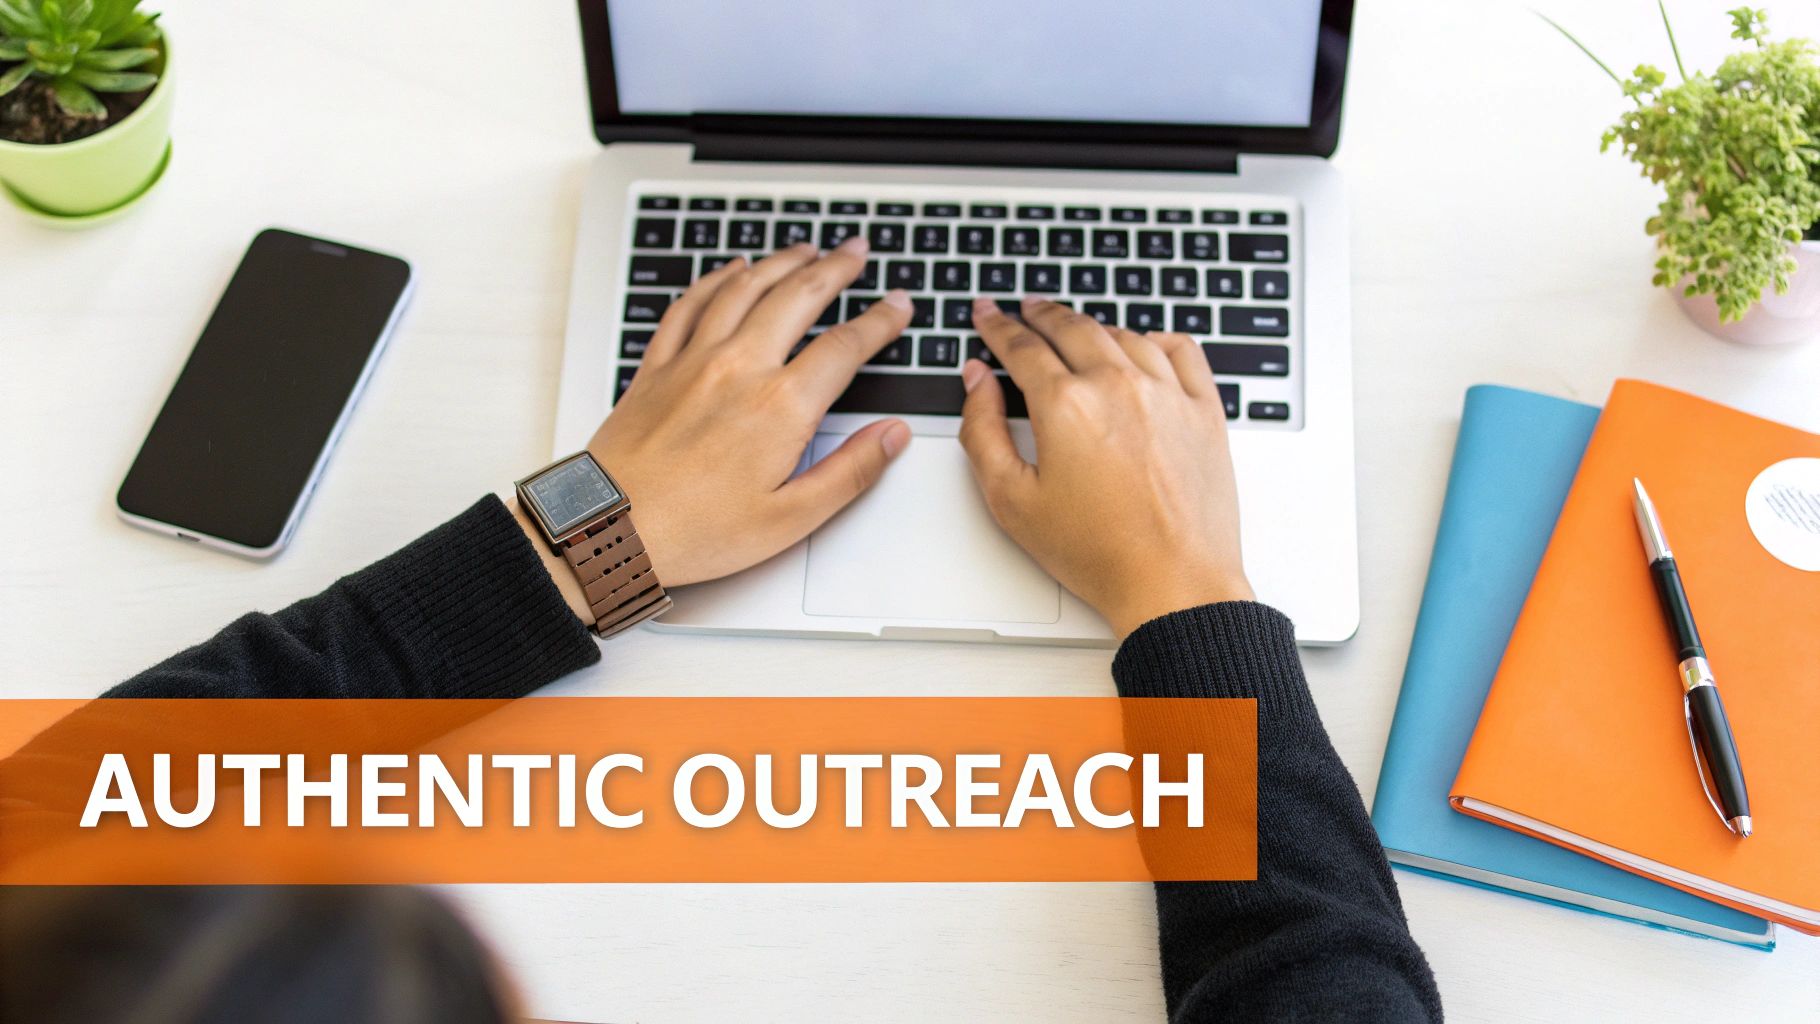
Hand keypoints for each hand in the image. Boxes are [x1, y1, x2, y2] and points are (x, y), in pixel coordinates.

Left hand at [516, 240, 914, 619]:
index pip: (845, 347)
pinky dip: (716, 280)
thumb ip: (850, 472)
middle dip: (835, 269)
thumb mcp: (791, 519)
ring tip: (806, 249)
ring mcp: (693, 361)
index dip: (879, 321)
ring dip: (781, 262)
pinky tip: (731, 271)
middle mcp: (738, 368)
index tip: (898, 305)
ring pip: (745, 289)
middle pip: (797, 297)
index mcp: (780, 407)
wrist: (612, 529)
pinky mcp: (657, 368)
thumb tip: (892, 436)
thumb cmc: (696, 531)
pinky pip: (690, 306)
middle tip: (856, 251)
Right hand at [958, 297, 1252, 638]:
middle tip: (1026, 308)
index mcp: (1066, 405)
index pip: (1021, 347)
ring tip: (1076, 328)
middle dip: (1042, 314)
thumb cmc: (1097, 552)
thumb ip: (982, 431)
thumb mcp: (1012, 500)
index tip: (988, 314)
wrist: (1173, 583)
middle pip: (1072, 328)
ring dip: (1092, 326)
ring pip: (1123, 334)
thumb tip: (977, 381)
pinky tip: (1145, 343)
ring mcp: (1168, 393)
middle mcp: (1118, 385)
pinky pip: (1182, 351)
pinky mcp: (1205, 411)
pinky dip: (1157, 339)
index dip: (997, 326)